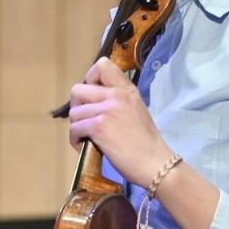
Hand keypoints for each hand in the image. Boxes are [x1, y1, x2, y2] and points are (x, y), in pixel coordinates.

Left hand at [67, 57, 173, 188]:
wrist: (154, 162)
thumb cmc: (145, 142)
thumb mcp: (136, 110)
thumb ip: (117, 101)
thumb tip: (93, 102)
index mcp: (127, 89)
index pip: (102, 65)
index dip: (89, 79)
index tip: (92, 97)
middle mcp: (116, 95)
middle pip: (77, 89)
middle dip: (77, 106)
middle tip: (86, 120)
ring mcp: (107, 110)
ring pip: (74, 113)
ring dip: (77, 127)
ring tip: (88, 137)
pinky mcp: (98, 126)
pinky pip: (74, 129)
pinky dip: (75, 140)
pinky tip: (85, 146)